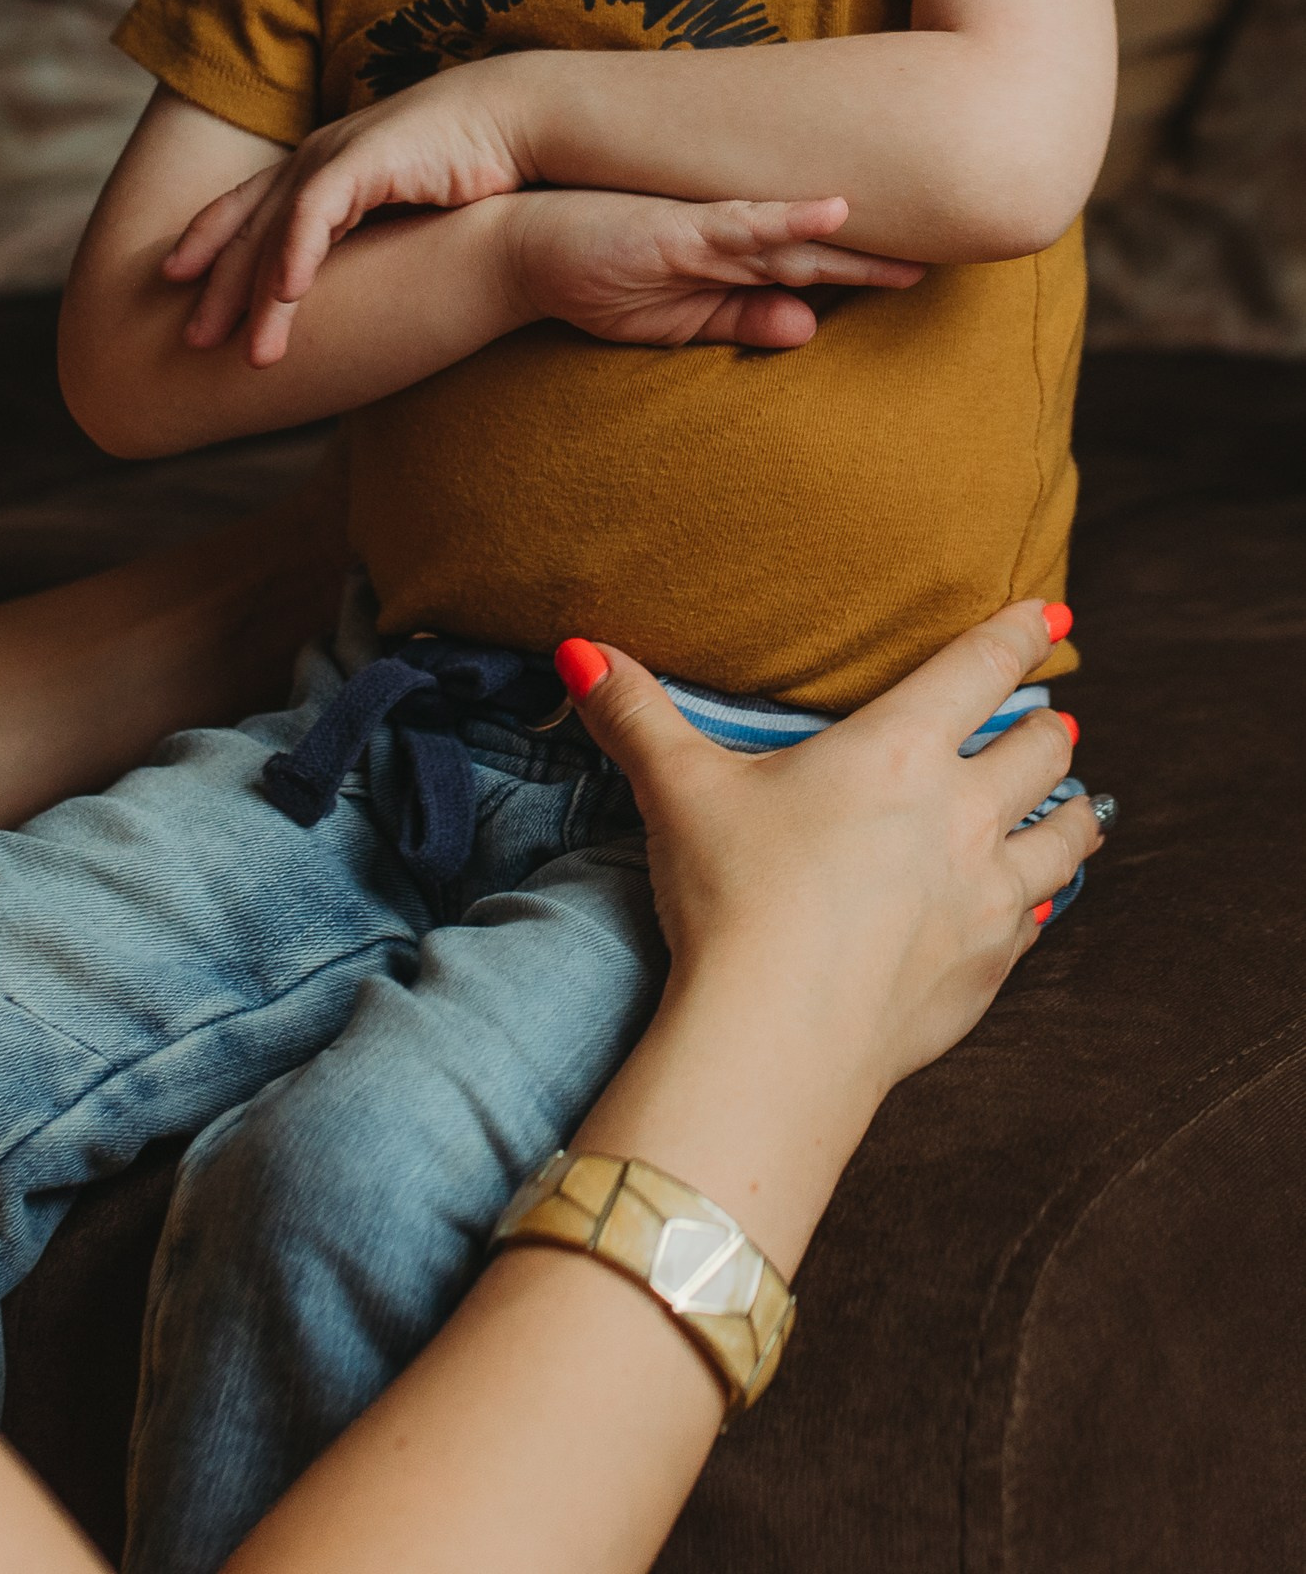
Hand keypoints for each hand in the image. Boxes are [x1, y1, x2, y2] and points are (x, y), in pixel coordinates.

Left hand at [167, 68, 526, 363]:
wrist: (517, 117)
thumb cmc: (471, 167)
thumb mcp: (403, 210)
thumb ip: (371, 240)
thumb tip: (360, 289)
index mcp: (321, 167)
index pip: (246, 210)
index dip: (208, 244)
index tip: (179, 286)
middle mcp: (317, 158)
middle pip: (247, 229)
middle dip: (216, 287)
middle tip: (190, 342)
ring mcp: (336, 155)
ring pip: (276, 232)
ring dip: (258, 296)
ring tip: (251, 355)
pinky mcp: (366, 158)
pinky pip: (316, 213)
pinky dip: (298, 256)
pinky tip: (290, 297)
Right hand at [507, 189, 922, 351]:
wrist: (517, 251)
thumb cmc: (593, 280)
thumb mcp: (676, 321)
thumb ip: (739, 321)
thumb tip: (811, 330)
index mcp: (735, 262)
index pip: (819, 265)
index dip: (875, 266)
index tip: (931, 267)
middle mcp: (731, 238)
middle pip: (825, 246)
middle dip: (888, 251)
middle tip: (960, 241)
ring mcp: (706, 229)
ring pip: (797, 236)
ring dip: (858, 242)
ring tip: (920, 242)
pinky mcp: (677, 229)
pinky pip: (741, 225)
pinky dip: (790, 220)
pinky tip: (835, 212)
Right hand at [563, 599, 1103, 1103]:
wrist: (776, 1038)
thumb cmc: (732, 896)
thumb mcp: (679, 790)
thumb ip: (635, 712)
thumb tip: (578, 649)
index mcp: (898, 751)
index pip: (978, 672)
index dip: (1016, 636)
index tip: (1050, 619)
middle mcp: (961, 814)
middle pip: (1038, 751)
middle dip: (1045, 730)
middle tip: (1049, 722)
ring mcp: (986, 897)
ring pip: (1065, 836)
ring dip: (1073, 812)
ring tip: (1079, 803)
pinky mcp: (988, 969)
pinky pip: (1039, 920)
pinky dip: (1042, 900)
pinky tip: (1033, 904)